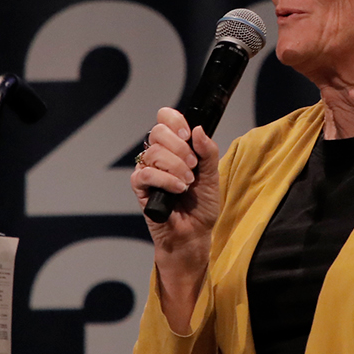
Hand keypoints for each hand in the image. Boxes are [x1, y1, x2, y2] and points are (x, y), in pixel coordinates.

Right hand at [132, 108, 220, 332]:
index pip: (164, 118)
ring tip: (187, 183)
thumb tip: (198, 130)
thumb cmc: (201, 207)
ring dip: (175, 167)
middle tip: (193, 166)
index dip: (174, 120)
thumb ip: (207, 152)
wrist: (194, 234)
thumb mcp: (212, 176)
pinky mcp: (140, 189)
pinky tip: (177, 189)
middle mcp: (158, 156)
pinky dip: (164, 180)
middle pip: (157, 131)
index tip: (188, 134)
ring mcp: (148, 171)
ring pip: (153, 153)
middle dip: (179, 147)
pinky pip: (145, 174)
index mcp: (174, 147)